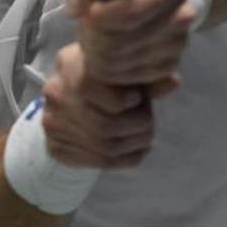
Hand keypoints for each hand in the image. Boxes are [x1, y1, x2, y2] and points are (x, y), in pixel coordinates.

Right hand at [40, 43, 158, 167]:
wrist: (68, 95)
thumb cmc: (101, 76)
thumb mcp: (120, 68)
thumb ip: (145, 76)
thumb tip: (174, 82)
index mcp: (70, 63)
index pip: (105, 92)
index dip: (132, 101)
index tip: (139, 98)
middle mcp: (56, 93)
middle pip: (107, 126)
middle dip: (139, 127)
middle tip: (148, 122)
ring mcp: (53, 123)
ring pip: (105, 148)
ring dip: (135, 144)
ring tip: (145, 135)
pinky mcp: (56, 147)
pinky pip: (98, 162)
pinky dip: (126, 159)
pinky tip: (135, 149)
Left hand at [66, 0, 193, 88]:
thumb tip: (76, 11)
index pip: (131, 11)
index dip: (100, 17)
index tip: (87, 12)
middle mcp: (183, 14)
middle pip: (123, 42)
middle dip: (93, 37)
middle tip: (85, 25)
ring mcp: (179, 43)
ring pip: (122, 64)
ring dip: (97, 54)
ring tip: (93, 35)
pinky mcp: (170, 65)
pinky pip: (130, 79)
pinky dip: (109, 71)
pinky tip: (105, 51)